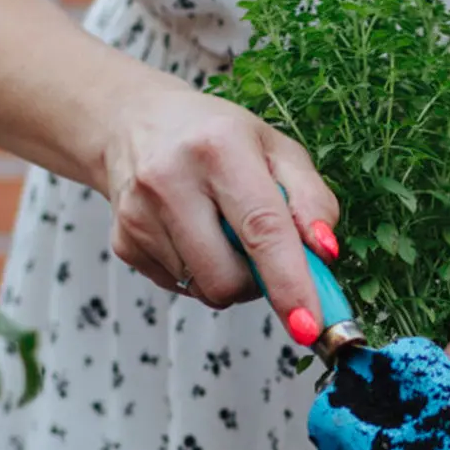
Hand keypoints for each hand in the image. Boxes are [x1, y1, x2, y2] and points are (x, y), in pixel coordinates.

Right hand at [99, 86, 339, 341]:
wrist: (136, 124)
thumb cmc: (220, 139)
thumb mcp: (279, 151)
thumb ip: (313, 201)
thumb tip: (326, 253)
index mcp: (219, 148)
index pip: (262, 229)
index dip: (289, 283)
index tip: (309, 325)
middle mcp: (170, 179)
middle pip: (227, 278)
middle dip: (259, 283)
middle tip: (263, 251)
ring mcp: (138, 214)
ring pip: (205, 289)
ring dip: (229, 277)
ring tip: (223, 231)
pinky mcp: (123, 242)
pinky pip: (181, 288)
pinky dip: (200, 273)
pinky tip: (193, 234)